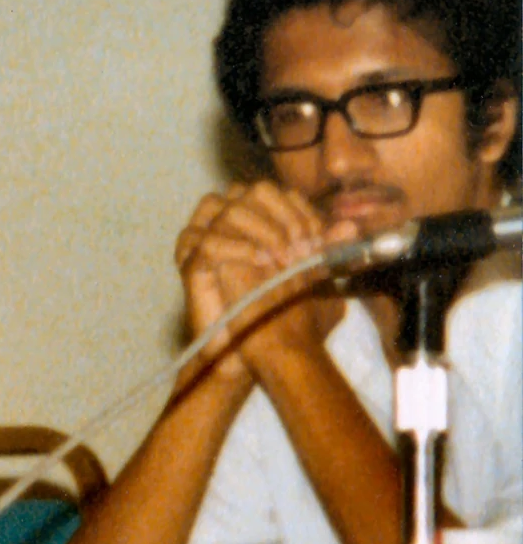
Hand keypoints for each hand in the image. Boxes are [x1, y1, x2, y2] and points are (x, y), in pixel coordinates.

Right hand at [175, 182, 350, 382]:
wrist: (261, 352)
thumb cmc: (285, 313)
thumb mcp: (314, 277)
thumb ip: (328, 251)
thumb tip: (351, 229)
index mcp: (253, 223)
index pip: (273, 193)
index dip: (299, 208)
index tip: (320, 237)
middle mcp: (226, 227)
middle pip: (246, 191)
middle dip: (280, 215)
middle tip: (302, 245)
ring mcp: (204, 243)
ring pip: (222, 208)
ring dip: (260, 228)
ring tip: (282, 258)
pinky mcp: (191, 266)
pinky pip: (205, 241)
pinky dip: (237, 248)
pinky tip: (262, 264)